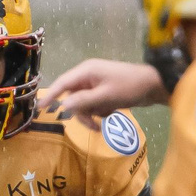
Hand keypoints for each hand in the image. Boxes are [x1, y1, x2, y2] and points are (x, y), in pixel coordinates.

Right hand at [41, 57, 165, 120]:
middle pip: (73, 97)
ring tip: (104, 121)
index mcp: (86, 71)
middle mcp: (89, 76)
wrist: (154, 85)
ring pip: (84, 103)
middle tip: (93, 125)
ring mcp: (97, 84)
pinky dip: (100, 111)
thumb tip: (64, 106)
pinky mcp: (105, 91)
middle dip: (82, 112)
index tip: (40, 108)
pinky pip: (94, 104)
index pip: (63, 83)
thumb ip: (84, 102)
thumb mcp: (106, 96)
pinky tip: (112, 112)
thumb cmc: (130, 87)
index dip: (51, 95)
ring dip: (92, 114)